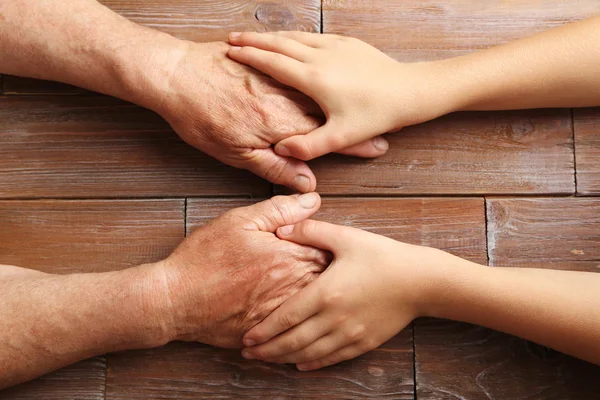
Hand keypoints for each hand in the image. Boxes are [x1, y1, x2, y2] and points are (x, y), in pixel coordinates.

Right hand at [149, 193, 329, 347]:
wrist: (176, 300)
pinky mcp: (270, 333)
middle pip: (330, 280)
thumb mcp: (239, 221)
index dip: (333, 246)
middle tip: (331, 266)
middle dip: (332, 272)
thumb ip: (280, 210)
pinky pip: (297, 328)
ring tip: (314, 288)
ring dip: (319, 295)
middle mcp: (292, 288)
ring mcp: (282, 314)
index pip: (331, 251)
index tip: (331, 244)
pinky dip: (301, 318)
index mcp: (290, 257)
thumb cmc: (204, 258)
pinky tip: (295, 311)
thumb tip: (313, 200)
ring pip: (317, 305)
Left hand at [154, 41, 388, 191]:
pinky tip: (331, 80)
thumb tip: (306, 183)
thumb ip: (274, 167)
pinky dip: (320, 79)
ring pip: (320, 93)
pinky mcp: (270, 62)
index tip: (375, 145)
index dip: (352, 144)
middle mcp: (286, 99)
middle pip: (330, 113)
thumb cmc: (199, 116)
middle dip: (356, 121)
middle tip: (381, 126)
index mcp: (281, 124)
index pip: (326, 138)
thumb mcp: (234, 153)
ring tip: (365, 105)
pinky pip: (301, 71)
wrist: (175, 74)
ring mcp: (279, 77)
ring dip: (344, 101)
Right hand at [227, 31, 450, 159]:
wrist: (411, 89)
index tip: (231, 52)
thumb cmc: (377, 114)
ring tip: (254, 37)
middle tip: (232, 39)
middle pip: (279, 43)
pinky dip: (293, 35)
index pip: (273, 61)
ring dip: (272, 36)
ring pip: (295, 36)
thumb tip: (282, 150)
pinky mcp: (347, 42)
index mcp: (314, 78)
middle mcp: (321, 56)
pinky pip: (312, 34)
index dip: (250, 56)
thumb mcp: (342, 136)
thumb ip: (309, 146)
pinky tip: (291, 38)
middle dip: (253, 40)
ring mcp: (335, 46)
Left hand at [240, 219, 450, 369]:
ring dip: (285, 358)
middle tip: (248, 353)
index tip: (246, 337)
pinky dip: (312, 363)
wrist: (420, 280)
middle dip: (267, 350)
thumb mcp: (346, 237)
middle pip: (293, 340)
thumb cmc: (382, 256)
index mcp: (326, 292)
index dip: (264, 330)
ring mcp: (349, 334)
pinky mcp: (363, 342)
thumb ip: (311, 231)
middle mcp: (334, 318)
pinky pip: (332, 358)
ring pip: (310, 353)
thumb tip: (282, 229)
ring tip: (267, 360)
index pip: (286, 317)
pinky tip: (300, 364)